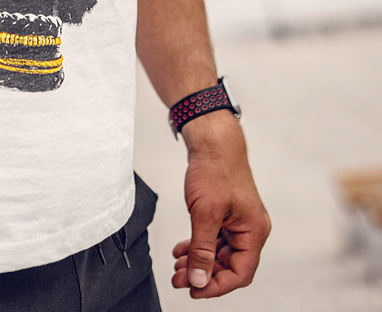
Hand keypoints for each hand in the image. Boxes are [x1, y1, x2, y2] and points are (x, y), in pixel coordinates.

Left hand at [171, 113, 270, 298]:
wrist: (212, 140)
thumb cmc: (214, 170)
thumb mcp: (205, 213)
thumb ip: (203, 250)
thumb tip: (199, 280)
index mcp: (254, 231)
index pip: (241, 273)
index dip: (217, 286)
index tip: (194, 290)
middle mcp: (250, 229)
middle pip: (229, 266)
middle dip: (204, 274)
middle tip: (178, 278)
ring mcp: (239, 222)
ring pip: (219, 254)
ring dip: (199, 262)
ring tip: (177, 268)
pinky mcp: (226, 214)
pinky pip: (214, 239)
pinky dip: (198, 246)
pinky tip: (181, 251)